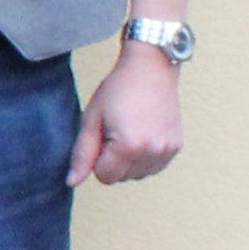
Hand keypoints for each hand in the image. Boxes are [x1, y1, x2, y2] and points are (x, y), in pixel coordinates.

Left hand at [70, 45, 184, 188]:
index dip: (97, 159)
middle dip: (113, 160)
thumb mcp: (92, 118)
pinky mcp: (176, 146)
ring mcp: (167, 150)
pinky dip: (145, 157)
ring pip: (138, 175)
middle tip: (116, 129)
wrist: (151, 67)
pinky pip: (154, 166)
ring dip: (130, 161)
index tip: (102, 136)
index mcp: (128, 146)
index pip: (104, 177)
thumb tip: (72, 182)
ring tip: (130, 129)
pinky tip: (143, 133)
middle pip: (122, 178)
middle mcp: (151, 151)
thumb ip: (81, 154)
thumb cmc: (119, 88)